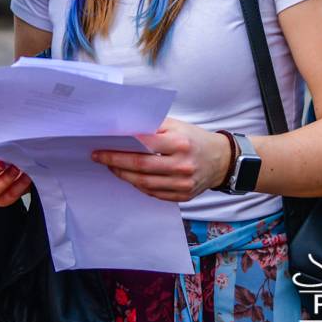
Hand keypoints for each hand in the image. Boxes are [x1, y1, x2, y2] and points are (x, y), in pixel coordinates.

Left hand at [92, 119, 232, 201]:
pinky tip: (130, 178)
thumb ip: (151, 127)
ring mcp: (184, 183)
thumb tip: (123, 130)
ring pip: (145, 183)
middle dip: (116, 163)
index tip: (101, 148)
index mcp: (180, 143)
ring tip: (112, 168)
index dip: (119, 148)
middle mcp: (182, 165)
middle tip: (100, 159)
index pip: (143, 146)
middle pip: (141, 167)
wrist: (221, 160)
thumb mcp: (176, 125)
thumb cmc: (194, 139)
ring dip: (124, 176)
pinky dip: (139, 186)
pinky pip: (154, 194)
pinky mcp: (184, 196)